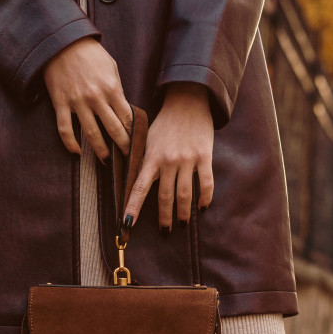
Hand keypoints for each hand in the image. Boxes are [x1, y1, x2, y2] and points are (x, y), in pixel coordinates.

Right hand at [43, 37, 131, 160]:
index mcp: (112, 88)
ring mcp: (77, 102)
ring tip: (106, 161)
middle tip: (128, 159)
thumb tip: (123, 109)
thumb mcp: (111, 67)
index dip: (134, 134)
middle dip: (123, 147)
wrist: (62, 42)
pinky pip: (65, 129)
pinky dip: (70, 144)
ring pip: (91, 134)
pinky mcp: (60, 103)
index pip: (127, 118)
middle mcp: (96, 98)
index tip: (138, 144)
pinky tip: (77, 152)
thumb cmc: (89, 53)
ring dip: (101, 151)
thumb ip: (117, 89)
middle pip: (114, 130)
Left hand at [123, 83, 213, 227]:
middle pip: (165, 196)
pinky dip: (204, 198)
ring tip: (183, 224)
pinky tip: (202, 207)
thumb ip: (144, 160)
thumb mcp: (149, 138)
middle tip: (165, 232)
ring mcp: (187, 160)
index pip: (139, 187)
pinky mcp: (204, 157)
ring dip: (184, 213)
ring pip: (185, 194)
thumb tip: (136, 181)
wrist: (188, 101)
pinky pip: (205, 183)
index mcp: (152, 157)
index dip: (133, 206)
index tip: (127, 223)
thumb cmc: (166, 122)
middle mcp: (168, 160)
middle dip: (164, 217)